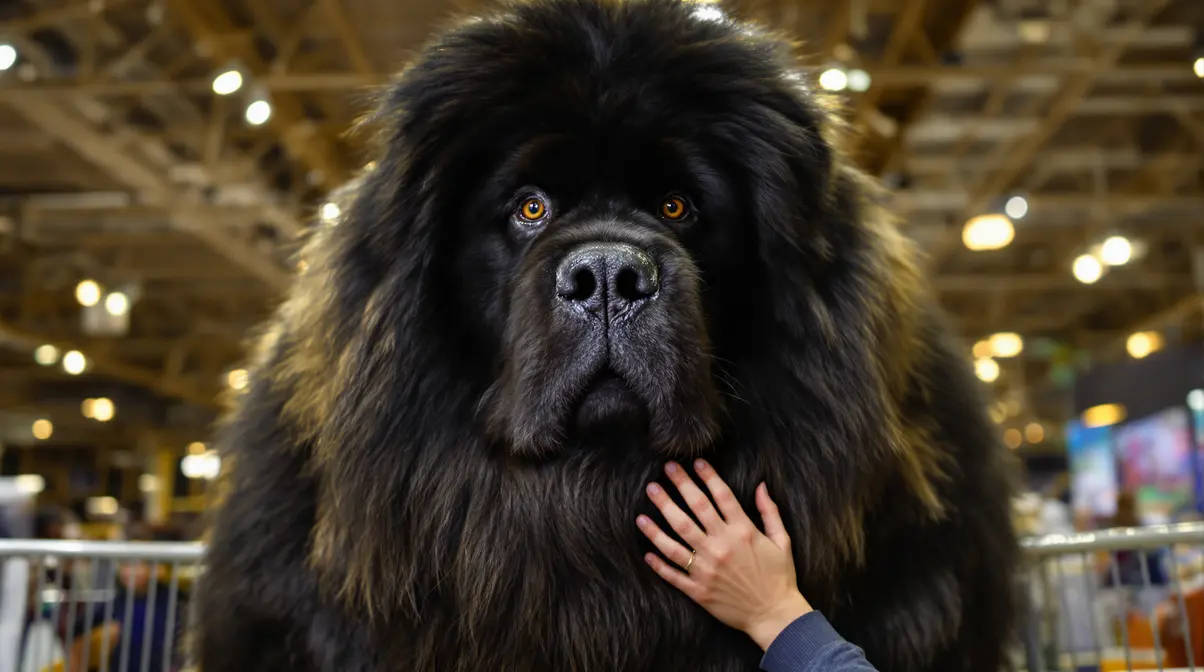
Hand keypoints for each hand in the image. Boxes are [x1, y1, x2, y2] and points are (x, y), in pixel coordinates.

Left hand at [636, 460, 811, 650]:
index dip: (707, 476)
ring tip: (645, 506)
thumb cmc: (780, 578)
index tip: (695, 462)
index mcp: (743, 532)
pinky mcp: (698, 590)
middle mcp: (722, 546)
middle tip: (665, 470)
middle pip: (695, 510)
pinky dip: (658, 563)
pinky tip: (646, 551)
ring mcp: (707, 568)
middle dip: (678, 487)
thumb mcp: (782, 541)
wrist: (775, 616)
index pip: (721, 496)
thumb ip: (769, 512)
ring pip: (676, 540)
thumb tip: (761, 484)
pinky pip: (673, 574)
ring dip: (658, 523)